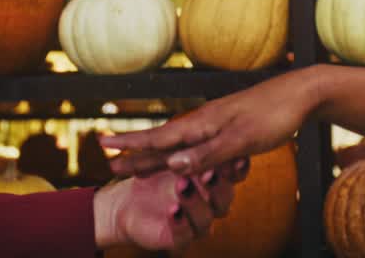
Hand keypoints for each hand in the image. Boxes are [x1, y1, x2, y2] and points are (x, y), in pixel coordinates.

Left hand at [92, 160, 248, 250]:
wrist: (126, 206)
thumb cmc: (151, 178)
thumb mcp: (167, 155)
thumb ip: (185, 146)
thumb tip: (203, 126)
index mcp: (212, 182)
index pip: (232, 175)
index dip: (237, 168)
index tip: (238, 156)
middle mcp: (208, 204)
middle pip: (223, 198)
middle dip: (218, 184)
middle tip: (210, 170)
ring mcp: (195, 223)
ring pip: (205, 218)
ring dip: (195, 200)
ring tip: (183, 184)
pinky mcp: (178, 239)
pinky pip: (183, 236)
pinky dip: (179, 223)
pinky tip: (173, 209)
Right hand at [102, 67, 320, 177]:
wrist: (302, 93)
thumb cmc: (274, 115)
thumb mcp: (242, 139)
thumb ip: (207, 154)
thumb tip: (171, 165)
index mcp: (202, 124)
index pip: (159, 139)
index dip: (131, 146)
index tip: (103, 145)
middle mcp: (204, 122)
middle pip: (164, 141)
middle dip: (137, 152)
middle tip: (110, 161)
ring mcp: (217, 122)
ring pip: (180, 141)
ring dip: (157, 152)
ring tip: (137, 161)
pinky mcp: (230, 125)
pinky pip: (198, 142)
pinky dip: (183, 152)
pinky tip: (184, 155)